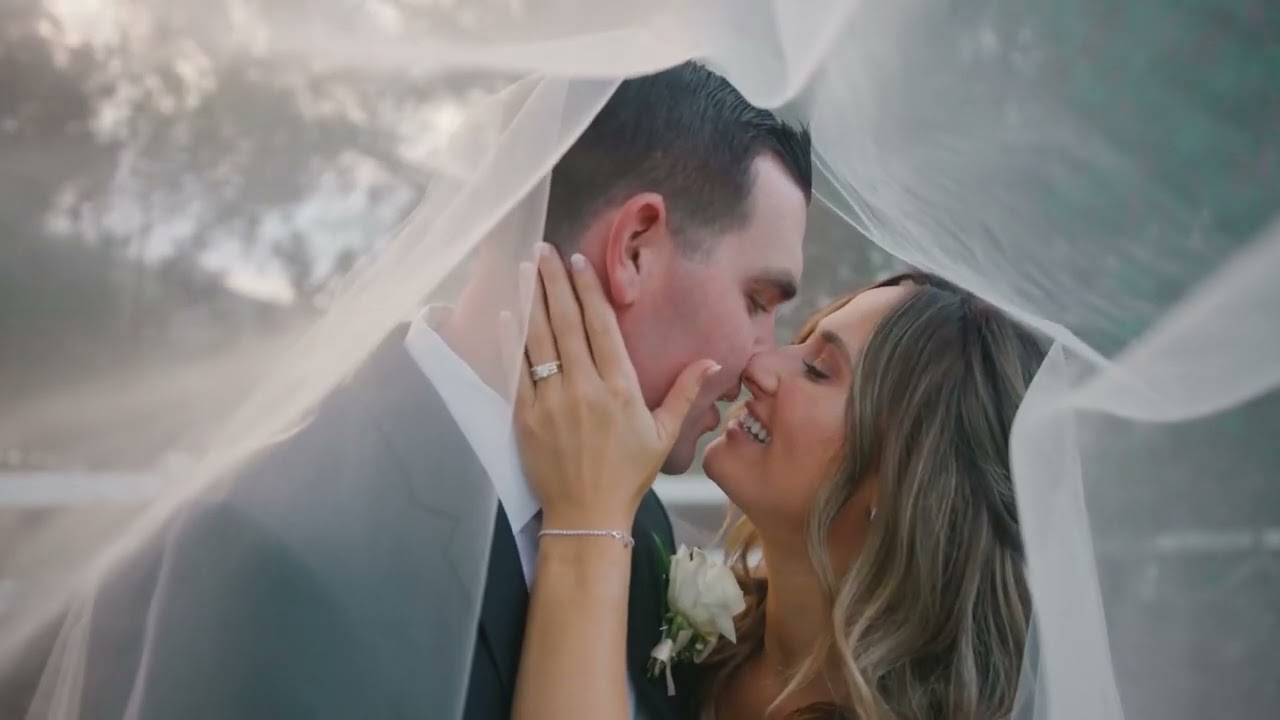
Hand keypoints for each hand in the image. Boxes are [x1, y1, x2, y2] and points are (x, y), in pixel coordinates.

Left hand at [504, 243, 718, 530]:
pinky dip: (511, 341)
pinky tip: (508, 315)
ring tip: (524, 269)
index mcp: (620, 388)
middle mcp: (585, 388)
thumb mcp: (663, 434)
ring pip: (539, 340)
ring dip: (531, 301)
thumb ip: (685, 393)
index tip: (578, 261)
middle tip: (544, 250)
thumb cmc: (628, 474)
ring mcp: (552, 401)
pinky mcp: (526, 417)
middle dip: (554, 282)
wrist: (587, 514)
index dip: (588, 290)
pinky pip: (516, 371)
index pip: (601, 326)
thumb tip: (712, 362)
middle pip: (566, 323)